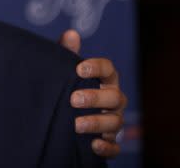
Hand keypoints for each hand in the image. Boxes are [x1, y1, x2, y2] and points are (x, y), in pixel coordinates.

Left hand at [59, 29, 126, 157]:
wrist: (64, 112)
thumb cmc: (68, 85)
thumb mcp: (65, 70)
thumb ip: (67, 52)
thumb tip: (71, 34)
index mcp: (105, 79)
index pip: (109, 70)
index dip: (97, 67)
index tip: (79, 69)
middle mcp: (113, 99)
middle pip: (115, 97)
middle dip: (96, 98)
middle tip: (74, 100)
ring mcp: (113, 120)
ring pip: (115, 122)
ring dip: (97, 123)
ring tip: (76, 124)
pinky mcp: (109, 140)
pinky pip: (115, 146)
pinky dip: (107, 147)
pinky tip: (93, 145)